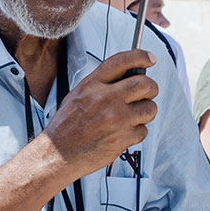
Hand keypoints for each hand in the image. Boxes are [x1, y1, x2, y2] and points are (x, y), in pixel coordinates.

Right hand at [41, 50, 158, 179]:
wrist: (58, 154)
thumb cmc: (66, 127)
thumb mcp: (77, 95)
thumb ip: (100, 84)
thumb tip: (125, 77)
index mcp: (92, 86)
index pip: (122, 62)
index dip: (140, 56)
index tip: (149, 58)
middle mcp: (105, 99)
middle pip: (144, 84)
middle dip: (151, 87)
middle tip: (148, 92)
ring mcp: (116, 119)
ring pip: (150, 108)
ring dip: (146, 111)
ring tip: (134, 115)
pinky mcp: (123, 138)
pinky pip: (144, 130)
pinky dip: (137, 132)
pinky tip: (124, 132)